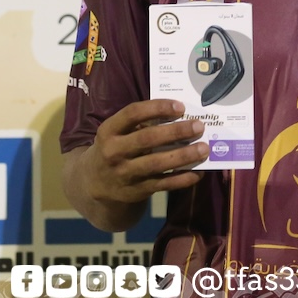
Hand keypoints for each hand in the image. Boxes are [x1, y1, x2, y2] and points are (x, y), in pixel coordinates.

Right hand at [80, 99, 206, 206]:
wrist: (94, 182)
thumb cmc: (113, 148)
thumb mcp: (115, 132)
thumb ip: (139, 123)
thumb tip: (178, 115)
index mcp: (108, 131)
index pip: (132, 113)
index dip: (157, 108)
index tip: (180, 106)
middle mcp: (114, 152)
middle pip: (147, 139)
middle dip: (176, 132)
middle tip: (198, 126)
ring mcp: (125, 174)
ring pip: (158, 164)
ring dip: (184, 156)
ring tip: (203, 148)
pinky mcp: (137, 191)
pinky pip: (164, 184)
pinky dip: (183, 179)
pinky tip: (198, 172)